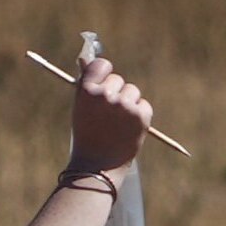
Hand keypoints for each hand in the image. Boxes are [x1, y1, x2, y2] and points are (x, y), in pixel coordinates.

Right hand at [65, 56, 151, 179]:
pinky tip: (128, 129)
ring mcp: (124, 105)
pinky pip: (144, 105)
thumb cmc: (86, 137)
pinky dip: (139, 115)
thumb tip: (86, 57)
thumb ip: (88, 84)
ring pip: (132, 92)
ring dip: (128, 104)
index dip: (105, 74)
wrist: (97, 168)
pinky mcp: (140, 116)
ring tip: (118, 125)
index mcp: (87, 90)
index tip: (105, 83)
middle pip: (118, 80)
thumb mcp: (81, 108)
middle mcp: (106, 95)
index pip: (102, 65)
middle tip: (109, 116)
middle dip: (116, 93)